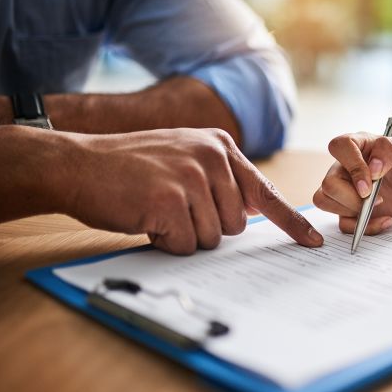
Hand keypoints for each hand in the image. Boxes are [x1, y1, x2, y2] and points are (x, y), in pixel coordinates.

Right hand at [66, 128, 321, 253]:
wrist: (78, 164)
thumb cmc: (130, 169)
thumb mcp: (184, 158)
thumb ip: (220, 178)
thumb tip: (251, 210)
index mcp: (220, 146)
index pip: (265, 191)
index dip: (290, 222)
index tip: (312, 243)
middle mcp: (211, 157)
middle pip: (236, 224)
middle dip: (207, 227)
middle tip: (174, 209)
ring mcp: (191, 177)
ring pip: (213, 238)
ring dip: (185, 235)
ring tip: (158, 210)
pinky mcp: (170, 200)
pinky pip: (187, 245)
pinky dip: (167, 243)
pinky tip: (147, 218)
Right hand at [312, 132, 391, 233]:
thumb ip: (390, 150)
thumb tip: (373, 167)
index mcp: (360, 145)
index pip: (339, 147)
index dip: (352, 167)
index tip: (370, 184)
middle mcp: (347, 167)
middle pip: (329, 183)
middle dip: (351, 198)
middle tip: (378, 199)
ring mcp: (345, 189)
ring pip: (324, 201)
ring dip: (352, 211)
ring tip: (379, 207)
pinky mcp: (350, 210)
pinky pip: (343, 223)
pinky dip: (364, 227)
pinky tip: (385, 220)